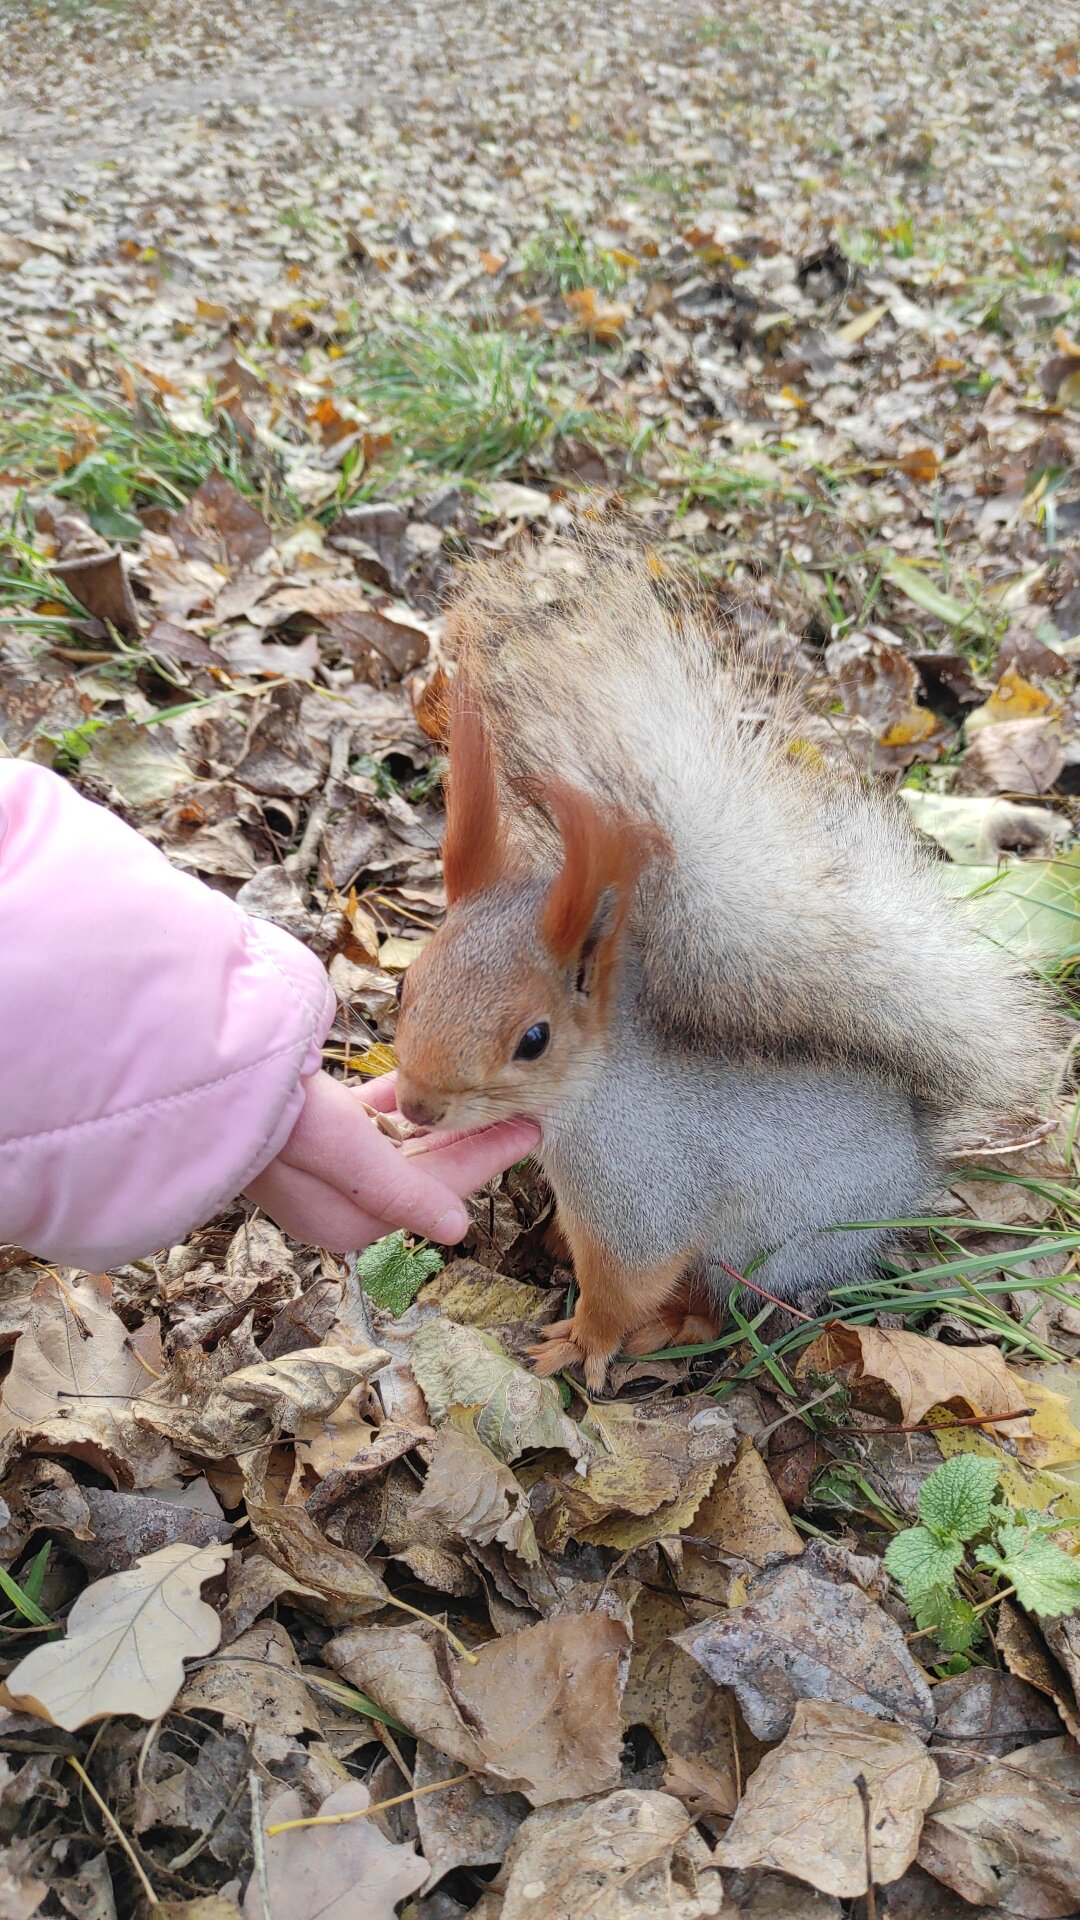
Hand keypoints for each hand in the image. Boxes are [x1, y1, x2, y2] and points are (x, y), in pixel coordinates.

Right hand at [244, 1069, 538, 1252]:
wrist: (195, 1074)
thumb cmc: (268, 1114)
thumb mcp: (339, 1150)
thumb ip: (401, 1189)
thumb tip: (458, 1230)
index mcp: (345, 1219)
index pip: (438, 1188)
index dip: (488, 1157)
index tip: (534, 1128)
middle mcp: (336, 1197)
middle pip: (425, 1167)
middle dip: (473, 1139)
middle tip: (523, 1106)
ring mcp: (320, 1162)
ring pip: (400, 1141)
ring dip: (442, 1120)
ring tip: (485, 1089)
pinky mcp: (305, 1124)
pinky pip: (365, 1116)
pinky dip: (396, 1101)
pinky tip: (420, 1083)